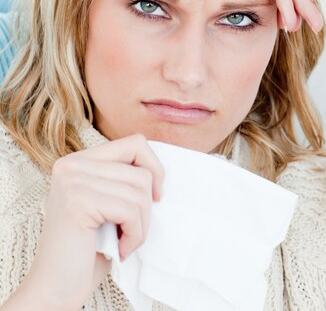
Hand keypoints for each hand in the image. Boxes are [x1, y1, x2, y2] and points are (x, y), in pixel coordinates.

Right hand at [24, 134, 164, 310]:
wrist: (55, 289)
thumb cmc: (89, 250)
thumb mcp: (108, 203)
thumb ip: (124, 179)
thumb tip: (161, 168)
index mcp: (78, 161)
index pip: (135, 143)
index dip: (154, 169)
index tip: (153, 197)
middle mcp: (71, 165)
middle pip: (142, 172)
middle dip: (147, 208)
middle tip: (131, 231)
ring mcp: (73, 182)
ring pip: (140, 192)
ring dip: (141, 225)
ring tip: (123, 242)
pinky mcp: (78, 202)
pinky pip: (131, 211)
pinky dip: (134, 235)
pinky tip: (119, 249)